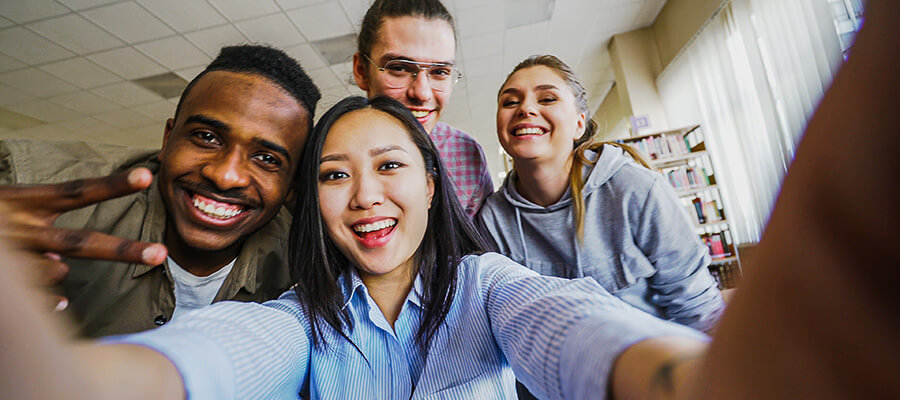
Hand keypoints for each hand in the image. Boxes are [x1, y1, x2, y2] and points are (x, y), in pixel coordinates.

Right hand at [0, 168, 167, 308]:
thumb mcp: (7, 204)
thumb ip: (37, 220)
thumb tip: (61, 265)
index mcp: (24, 200)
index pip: (76, 191)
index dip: (112, 185)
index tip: (146, 176)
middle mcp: (20, 226)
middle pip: (80, 242)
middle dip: (123, 250)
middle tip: (160, 253)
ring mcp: (11, 252)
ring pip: (56, 272)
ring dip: (57, 271)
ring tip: (42, 260)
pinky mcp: (2, 277)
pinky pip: (35, 296)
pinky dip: (48, 300)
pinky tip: (57, 302)